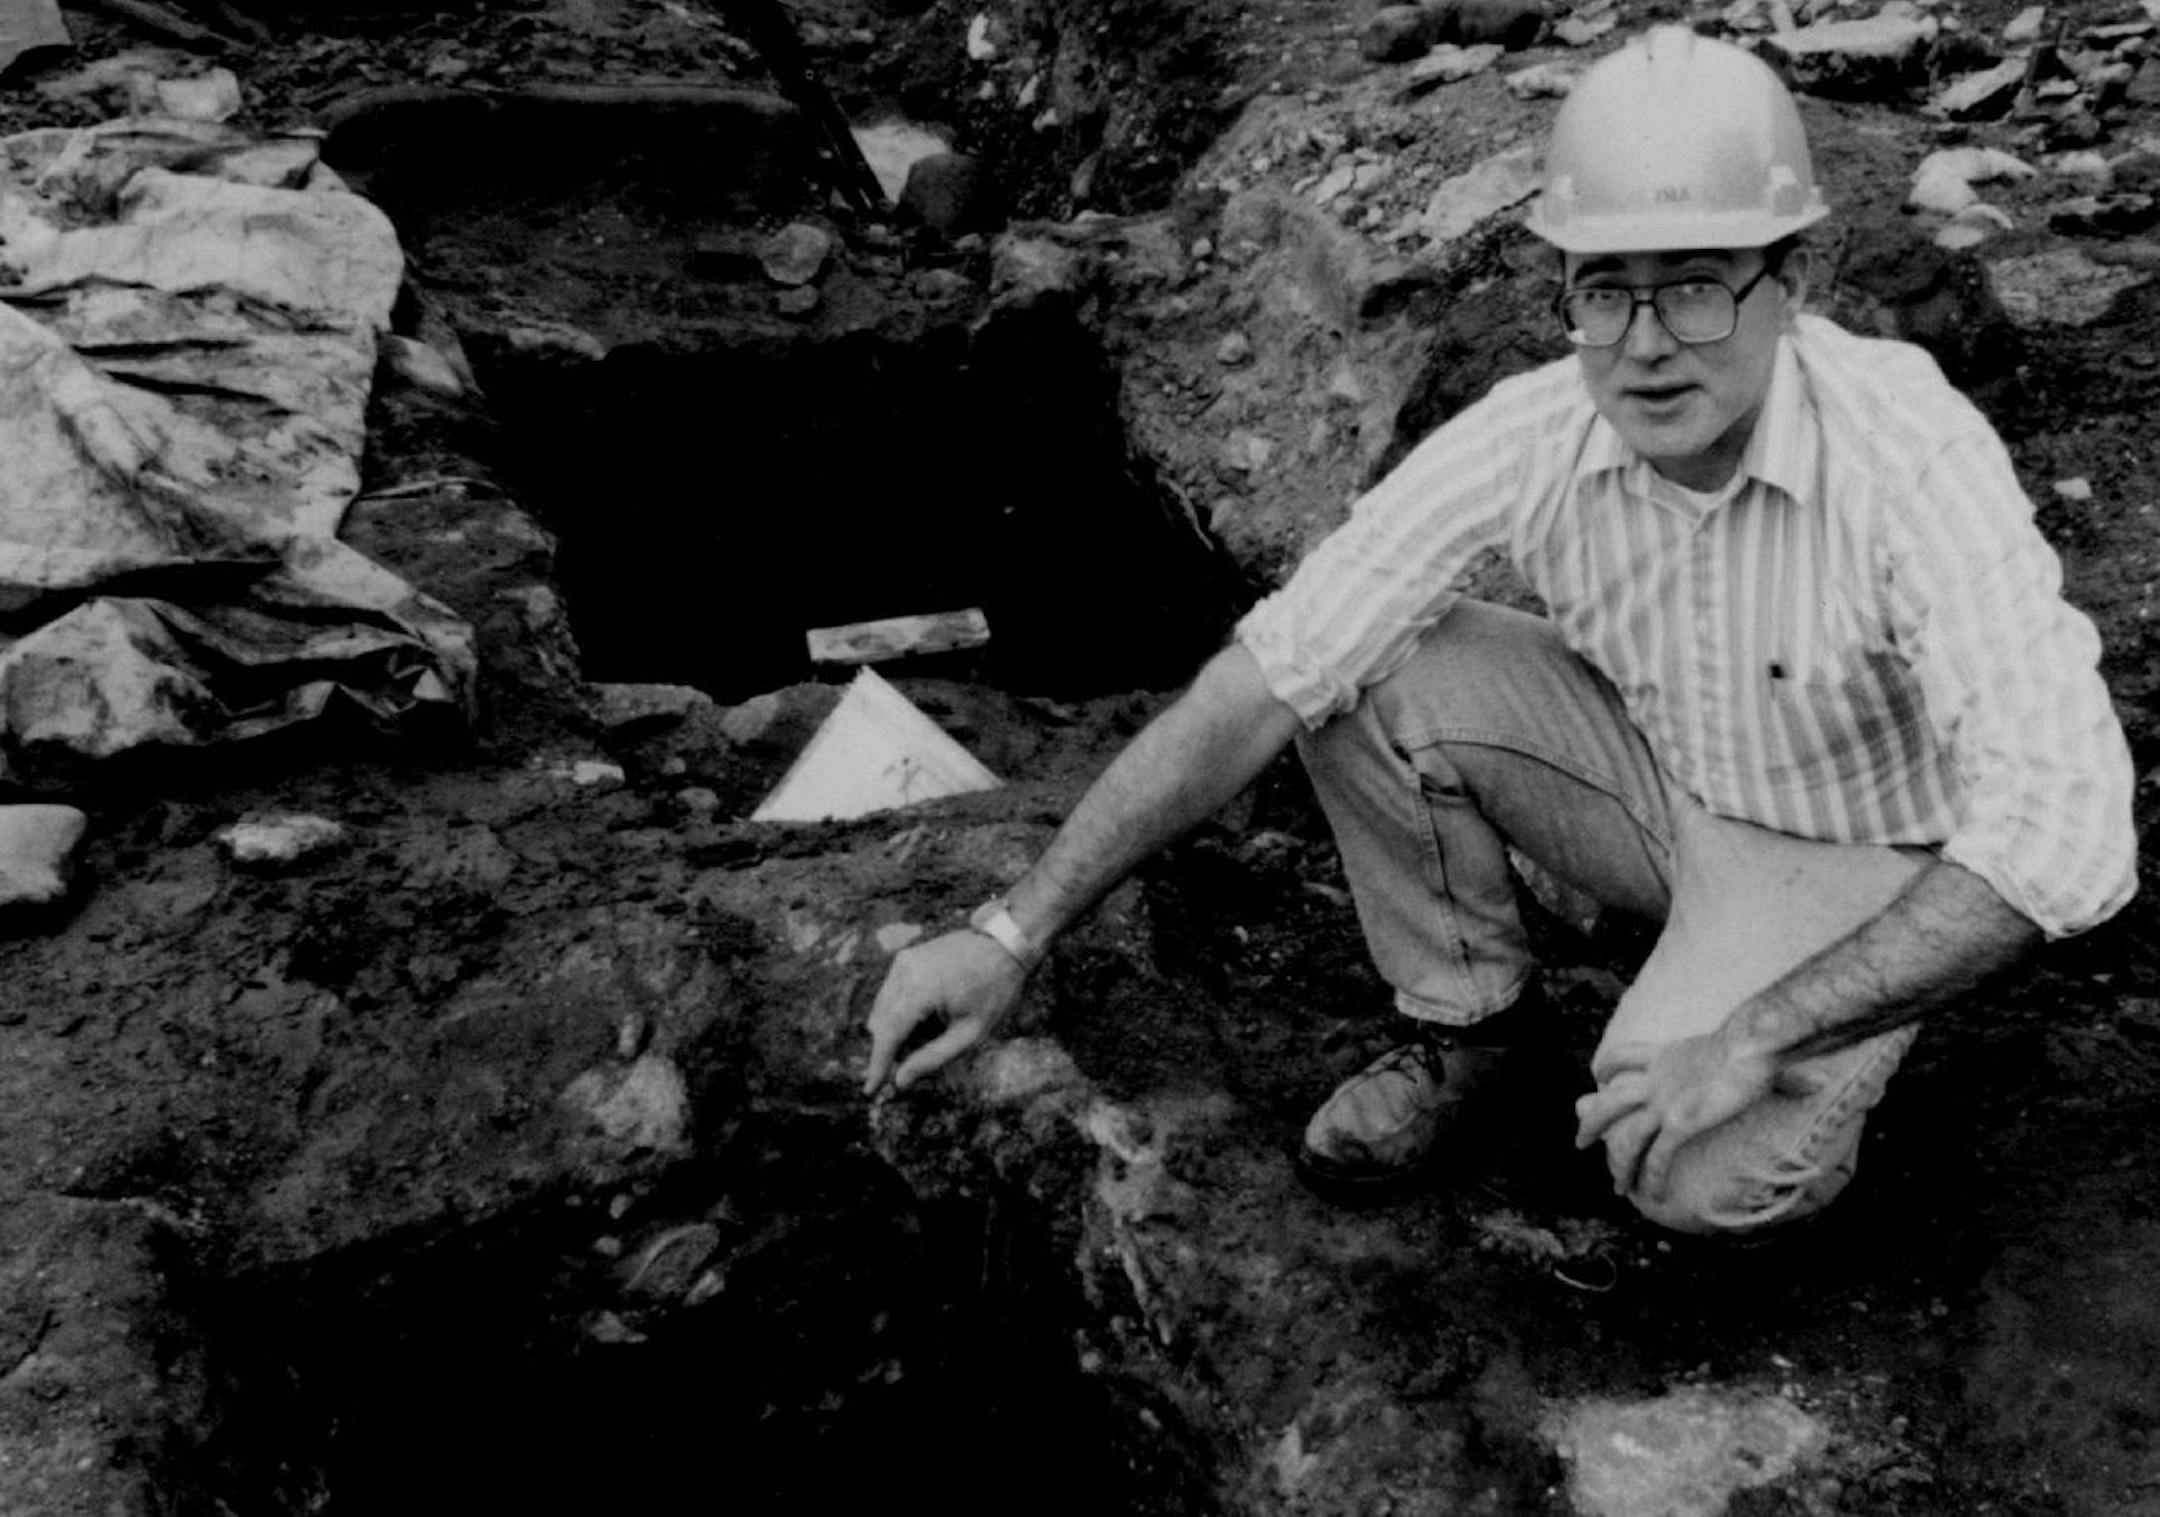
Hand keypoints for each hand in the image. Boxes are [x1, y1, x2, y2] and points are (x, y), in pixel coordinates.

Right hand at [862, 929, 1028, 1095]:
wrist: (1006, 944)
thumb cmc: (994, 990)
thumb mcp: (970, 1033)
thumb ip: (933, 1058)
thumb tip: (900, 1080)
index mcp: (920, 989)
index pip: (888, 1036)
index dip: (877, 1065)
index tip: (870, 1090)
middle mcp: (904, 971)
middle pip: (881, 1024)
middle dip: (894, 1047)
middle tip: (922, 1056)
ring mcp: (903, 961)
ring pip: (883, 1010)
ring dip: (898, 1029)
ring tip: (934, 1030)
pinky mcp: (905, 958)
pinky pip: (891, 994)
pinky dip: (902, 1012)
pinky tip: (930, 1014)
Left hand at [1572, 1026, 1776, 1201]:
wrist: (1754, 1043)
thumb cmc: (1758, 1043)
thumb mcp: (1752, 1051)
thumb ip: (1769, 1068)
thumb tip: (1814, 1082)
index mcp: (1666, 1055)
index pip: (1624, 1056)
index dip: (1607, 1068)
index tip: (1598, 1079)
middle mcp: (1657, 1079)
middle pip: (1611, 1101)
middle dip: (1592, 1121)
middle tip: (1580, 1141)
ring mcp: (1665, 1102)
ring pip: (1626, 1137)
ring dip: (1618, 1162)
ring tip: (1615, 1185)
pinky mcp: (1679, 1123)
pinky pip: (1657, 1156)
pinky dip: (1650, 1176)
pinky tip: (1649, 1195)